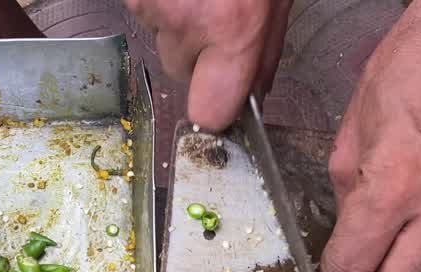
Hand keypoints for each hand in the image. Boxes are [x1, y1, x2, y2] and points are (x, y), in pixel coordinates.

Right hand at [124, 0, 291, 128]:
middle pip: (180, 71)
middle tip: (215, 18)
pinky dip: (161, 4)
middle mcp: (187, 21)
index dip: (215, 108)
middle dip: (195, 54)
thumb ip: (265, 53)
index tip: (222, 100)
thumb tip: (253, 95)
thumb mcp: (275, 0)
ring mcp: (152, 5)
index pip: (210, 112)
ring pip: (161, 39)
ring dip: (177, 24)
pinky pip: (145, 14)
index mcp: (232, 26)